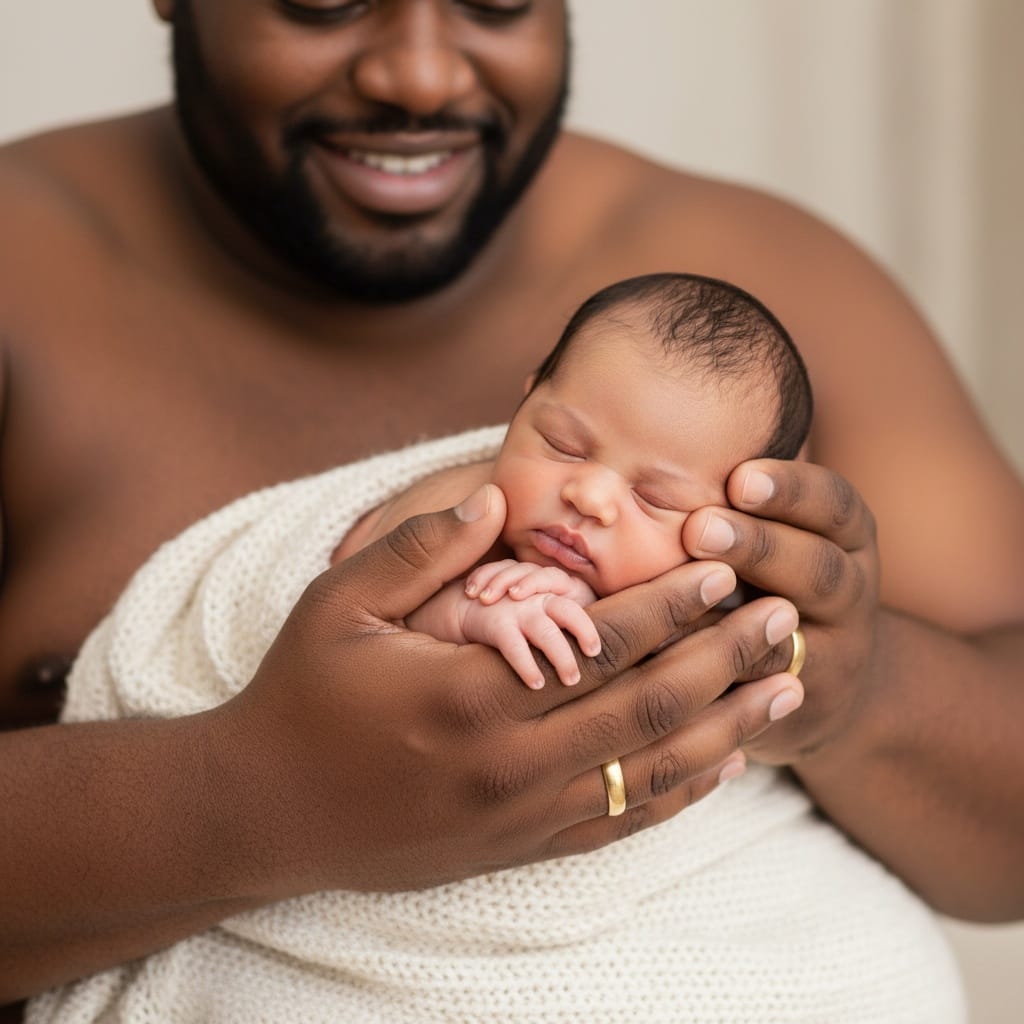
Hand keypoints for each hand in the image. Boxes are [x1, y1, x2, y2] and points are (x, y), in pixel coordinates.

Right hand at [215, 484, 803, 896]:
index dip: (670, 605)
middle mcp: (511, 761)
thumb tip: (491, 493)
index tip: (723, 569)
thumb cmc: (299, 696)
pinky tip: (724, 767)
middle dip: (726, 660)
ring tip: (786, 687)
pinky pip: (618, 824)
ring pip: (651, 772)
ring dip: (728, 726)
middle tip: (786, 618)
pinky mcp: (517, 846)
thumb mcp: (338, 605)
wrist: (264, 812)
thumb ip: (419, 547)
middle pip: (649, 707)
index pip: (600, 644)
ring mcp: (519, 813)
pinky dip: (679, 795)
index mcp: (472, 693)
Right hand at [460, 586, 599, 688]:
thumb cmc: (511, 613)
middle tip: (593, 657)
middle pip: (567, 611)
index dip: (587, 626)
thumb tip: (593, 653)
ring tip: (571, 680)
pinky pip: (516, 646)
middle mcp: (536, 598)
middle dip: (584, 632)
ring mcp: (517, 609)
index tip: (595, 652)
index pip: (575, 605)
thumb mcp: (536, 607)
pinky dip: (527, 665)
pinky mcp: (497, 624)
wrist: (465, 605)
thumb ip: (558, 622)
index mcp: (549, 593)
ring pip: (546, 632)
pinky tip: (537, 683)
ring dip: (561, 657)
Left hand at [683, 459, 879, 764]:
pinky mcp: (796, 706)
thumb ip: (740, 496)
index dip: (791, 490)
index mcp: (846, 537)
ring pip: (789, 638)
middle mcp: (849, 592)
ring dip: (735, 622)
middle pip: (818, 569)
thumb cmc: (779, 576)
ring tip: (682, 602)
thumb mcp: (785, 530)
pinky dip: (712, 677)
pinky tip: (664, 660)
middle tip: (699, 529)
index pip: (833, 504)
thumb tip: (651, 440)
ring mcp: (832, 654)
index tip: (741, 476)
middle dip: (759, 547)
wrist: (831, 679)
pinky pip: (754, 692)